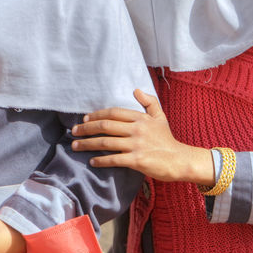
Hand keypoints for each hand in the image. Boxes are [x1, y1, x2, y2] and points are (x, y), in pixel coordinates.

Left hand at [72, 89, 215, 184]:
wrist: (180, 160)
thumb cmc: (167, 139)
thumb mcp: (160, 117)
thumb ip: (149, 102)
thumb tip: (136, 90)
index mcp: (140, 118)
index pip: (113, 113)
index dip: (96, 115)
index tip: (84, 119)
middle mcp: (137, 129)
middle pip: (105, 126)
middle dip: (85, 129)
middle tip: (73, 132)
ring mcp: (136, 145)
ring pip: (105, 142)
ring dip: (87, 144)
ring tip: (76, 146)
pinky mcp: (137, 160)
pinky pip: (114, 159)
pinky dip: (101, 160)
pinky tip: (92, 162)